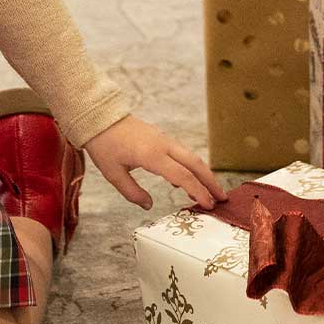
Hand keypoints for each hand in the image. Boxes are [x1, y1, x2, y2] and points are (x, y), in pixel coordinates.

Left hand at [83, 114, 223, 211]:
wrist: (100, 118)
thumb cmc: (104, 145)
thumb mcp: (113, 173)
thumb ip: (132, 192)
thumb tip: (148, 205)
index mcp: (152, 155)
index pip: (182, 176)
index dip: (198, 192)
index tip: (208, 205)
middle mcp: (164, 145)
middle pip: (195, 164)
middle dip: (211, 182)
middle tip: (222, 198)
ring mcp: (165, 139)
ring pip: (192, 157)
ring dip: (204, 174)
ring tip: (212, 192)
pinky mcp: (162, 138)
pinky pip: (183, 153)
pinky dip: (192, 167)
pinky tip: (188, 182)